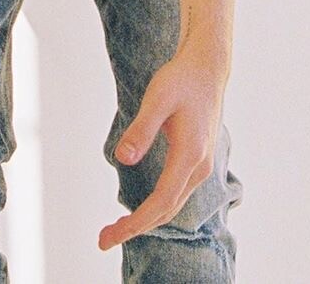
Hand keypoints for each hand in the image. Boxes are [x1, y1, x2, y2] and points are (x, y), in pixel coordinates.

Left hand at [99, 49, 225, 250]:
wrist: (206, 70)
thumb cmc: (180, 80)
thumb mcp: (157, 98)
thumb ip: (141, 129)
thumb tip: (123, 159)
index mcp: (190, 156)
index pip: (161, 201)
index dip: (137, 222)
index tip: (112, 235)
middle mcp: (199, 168)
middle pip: (166, 210)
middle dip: (135, 228)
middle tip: (103, 240)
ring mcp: (199, 166)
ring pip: (172, 205)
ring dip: (145, 220)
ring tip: (115, 229)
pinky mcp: (195, 161)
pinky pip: (174, 194)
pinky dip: (156, 208)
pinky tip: (138, 211)